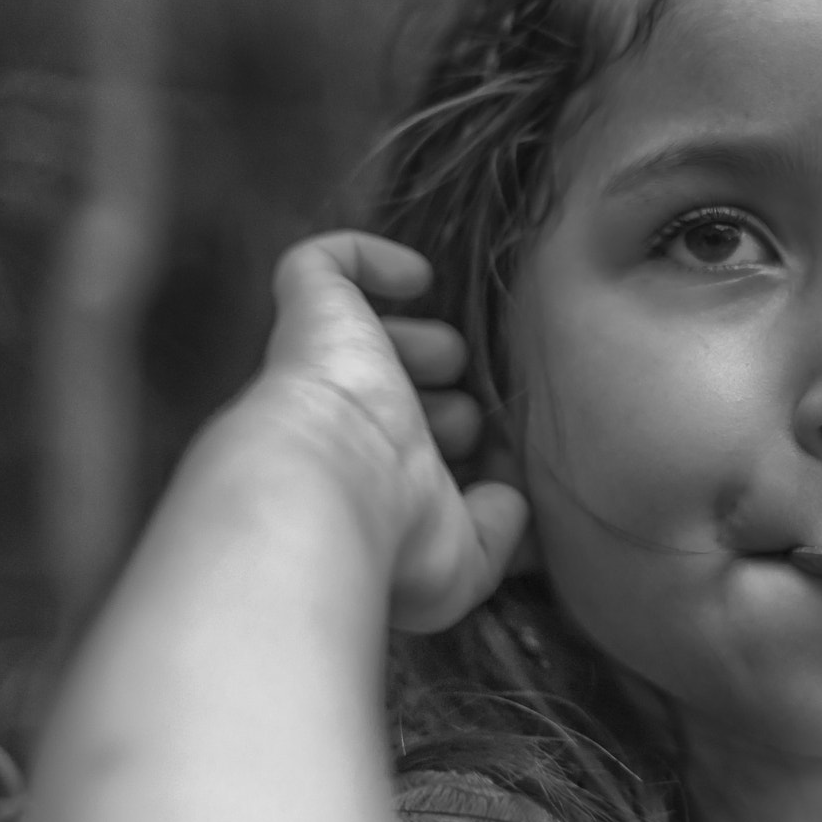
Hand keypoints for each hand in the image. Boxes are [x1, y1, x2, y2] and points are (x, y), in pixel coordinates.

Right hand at [244, 232, 527, 631]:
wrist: (321, 501)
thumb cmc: (388, 546)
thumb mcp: (462, 563)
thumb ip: (494, 531)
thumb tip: (512, 500)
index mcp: (365, 489)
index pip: (416, 459)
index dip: (465, 455)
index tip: (498, 476)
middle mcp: (339, 429)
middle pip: (407, 399)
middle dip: (455, 408)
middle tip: (468, 426)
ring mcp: (322, 370)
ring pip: (378, 336)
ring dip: (433, 344)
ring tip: (446, 367)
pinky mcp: (309, 314)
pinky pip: (321, 263)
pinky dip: (372, 259)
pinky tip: (417, 280)